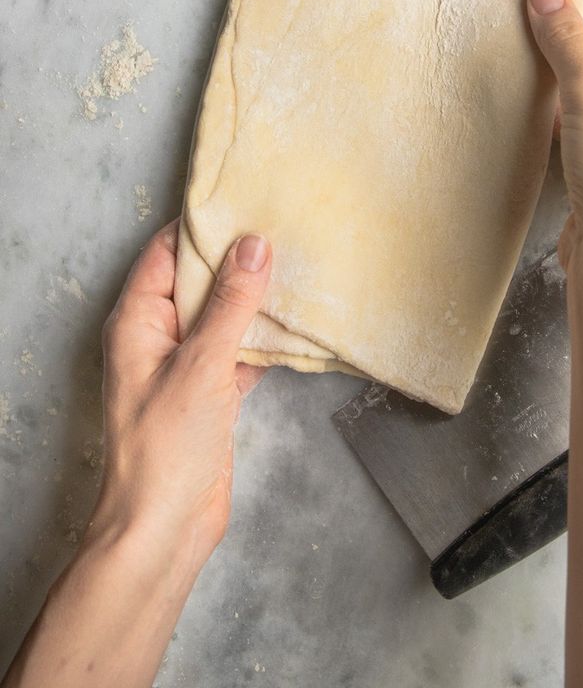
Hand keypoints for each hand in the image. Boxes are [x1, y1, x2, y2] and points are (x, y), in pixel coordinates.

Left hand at [92, 221, 271, 570]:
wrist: (164, 528)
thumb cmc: (164, 449)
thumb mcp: (200, 366)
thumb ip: (229, 305)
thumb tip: (254, 245)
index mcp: (138, 321)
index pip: (167, 253)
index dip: (202, 226)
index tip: (244, 200)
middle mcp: (159, 336)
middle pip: (200, 280)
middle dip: (238, 257)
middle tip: (284, 225)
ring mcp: (187, 364)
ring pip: (224, 314)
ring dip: (255, 297)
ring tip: (298, 263)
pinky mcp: (213, 391)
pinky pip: (241, 348)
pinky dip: (265, 337)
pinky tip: (298, 322)